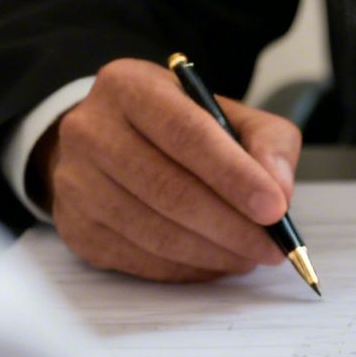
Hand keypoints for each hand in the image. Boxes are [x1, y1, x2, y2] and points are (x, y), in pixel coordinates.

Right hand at [31, 58, 300, 281]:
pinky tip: (217, 262)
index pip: (185, 133)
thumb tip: (280, 190)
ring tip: (251, 256)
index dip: (234, 176)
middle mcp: (90, 130)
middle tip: (272, 247)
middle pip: (168, 189)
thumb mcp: (229, 115)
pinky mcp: (76, 227)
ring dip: (214, 253)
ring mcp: (75, 181)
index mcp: (129, 88)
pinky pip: (140, 259)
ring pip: (154, 232)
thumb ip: (268, 143)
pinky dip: (189, 268)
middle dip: (231, 226)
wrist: (110, 144)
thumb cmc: (180, 131)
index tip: (275, 209)